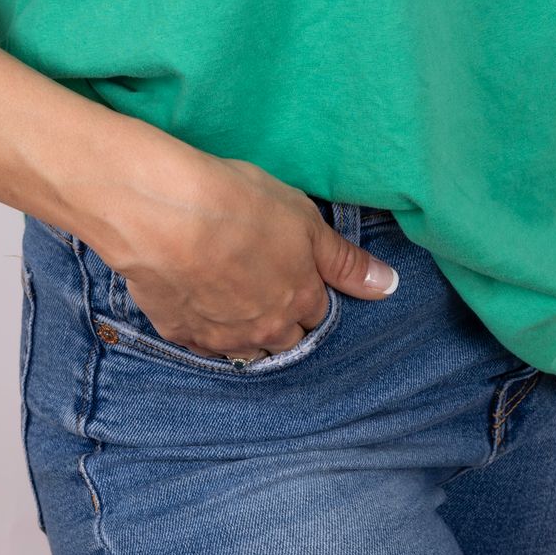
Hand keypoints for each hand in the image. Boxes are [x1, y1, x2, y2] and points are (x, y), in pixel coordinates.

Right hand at [104, 153, 398, 363]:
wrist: (166, 215)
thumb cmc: (239, 205)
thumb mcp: (304, 220)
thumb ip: (345, 260)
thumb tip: (389, 286)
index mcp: (300, 301)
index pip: (316, 312)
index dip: (308, 289)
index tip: (295, 271)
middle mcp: (265, 329)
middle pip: (283, 338)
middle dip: (282, 318)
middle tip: (264, 283)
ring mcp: (220, 337)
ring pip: (244, 349)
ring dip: (246, 332)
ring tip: (233, 297)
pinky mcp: (179, 333)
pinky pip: (200, 343)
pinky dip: (205, 329)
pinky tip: (198, 301)